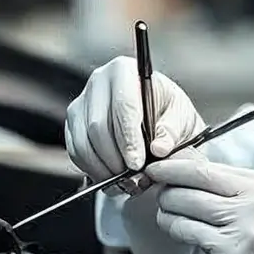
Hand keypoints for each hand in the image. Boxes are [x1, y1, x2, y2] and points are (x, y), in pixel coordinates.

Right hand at [65, 56, 205, 194]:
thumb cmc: (168, 111)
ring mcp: (81, 102)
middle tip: (132, 178)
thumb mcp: (180, 117)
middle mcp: (98, 82)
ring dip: (103, 168)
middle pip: (98, 126)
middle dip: (115, 158)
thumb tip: (159, 148)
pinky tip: (112, 177)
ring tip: (125, 182)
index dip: (129, 138)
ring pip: (83, 142)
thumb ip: (172, 131)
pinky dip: (92, 169)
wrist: (155, 115)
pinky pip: (76, 151)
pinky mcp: (73, 123)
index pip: (123, 106)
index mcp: (124, 71)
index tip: (137, 163)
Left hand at [144, 158, 253, 253]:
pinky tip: (173, 228)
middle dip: (166, 183)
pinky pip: (192, 233)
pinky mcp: (235, 252)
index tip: (160, 166)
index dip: (178, 165)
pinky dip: (176, 229)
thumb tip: (197, 180)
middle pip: (195, 181)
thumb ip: (241, 191)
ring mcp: (245, 225)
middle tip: (153, 186)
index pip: (211, 167)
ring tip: (164, 211)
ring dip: (168, 208)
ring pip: (188, 206)